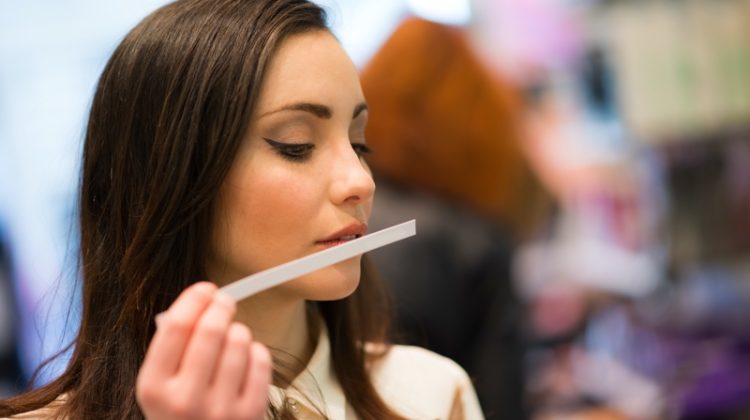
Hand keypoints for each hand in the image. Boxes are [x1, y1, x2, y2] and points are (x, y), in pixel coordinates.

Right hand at [136, 282, 271, 419]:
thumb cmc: (182, 413)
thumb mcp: (160, 386)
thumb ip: (172, 348)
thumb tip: (201, 300)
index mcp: (153, 388)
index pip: (176, 326)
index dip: (195, 299)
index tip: (206, 289)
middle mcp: (184, 401)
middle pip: (211, 330)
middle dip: (221, 306)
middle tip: (225, 302)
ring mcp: (219, 410)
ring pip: (239, 341)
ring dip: (238, 330)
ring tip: (233, 337)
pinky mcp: (250, 414)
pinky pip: (260, 360)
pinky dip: (256, 350)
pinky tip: (246, 356)